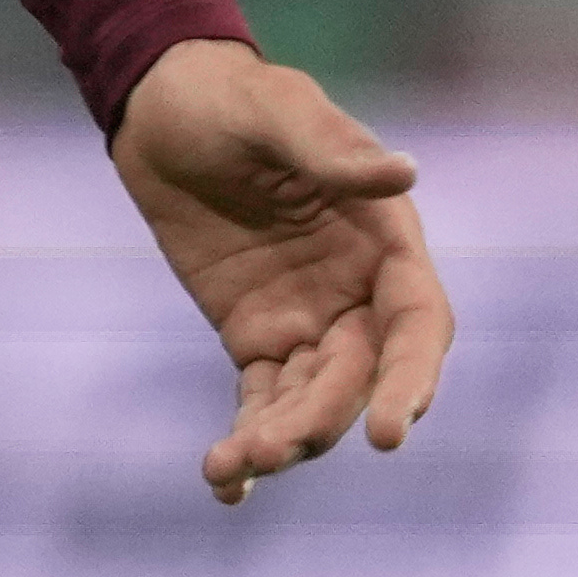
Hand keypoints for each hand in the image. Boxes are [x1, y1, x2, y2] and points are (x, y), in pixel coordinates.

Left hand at [105, 38, 453, 502]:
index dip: (412, 377)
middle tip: (273, 447)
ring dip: (283, 440)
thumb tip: (403, 174)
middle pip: (364, 376)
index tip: (390, 433)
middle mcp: (357, 289)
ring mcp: (309, 319)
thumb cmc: (229, 96)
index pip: (418, 320)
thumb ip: (331, 151)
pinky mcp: (257, 338)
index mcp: (384, 236)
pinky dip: (248, 442)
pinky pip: (263, 401)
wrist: (159, 110)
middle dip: (326, 419)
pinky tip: (223, 480)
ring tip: (232, 464)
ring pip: (312, 401)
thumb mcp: (275, 110)